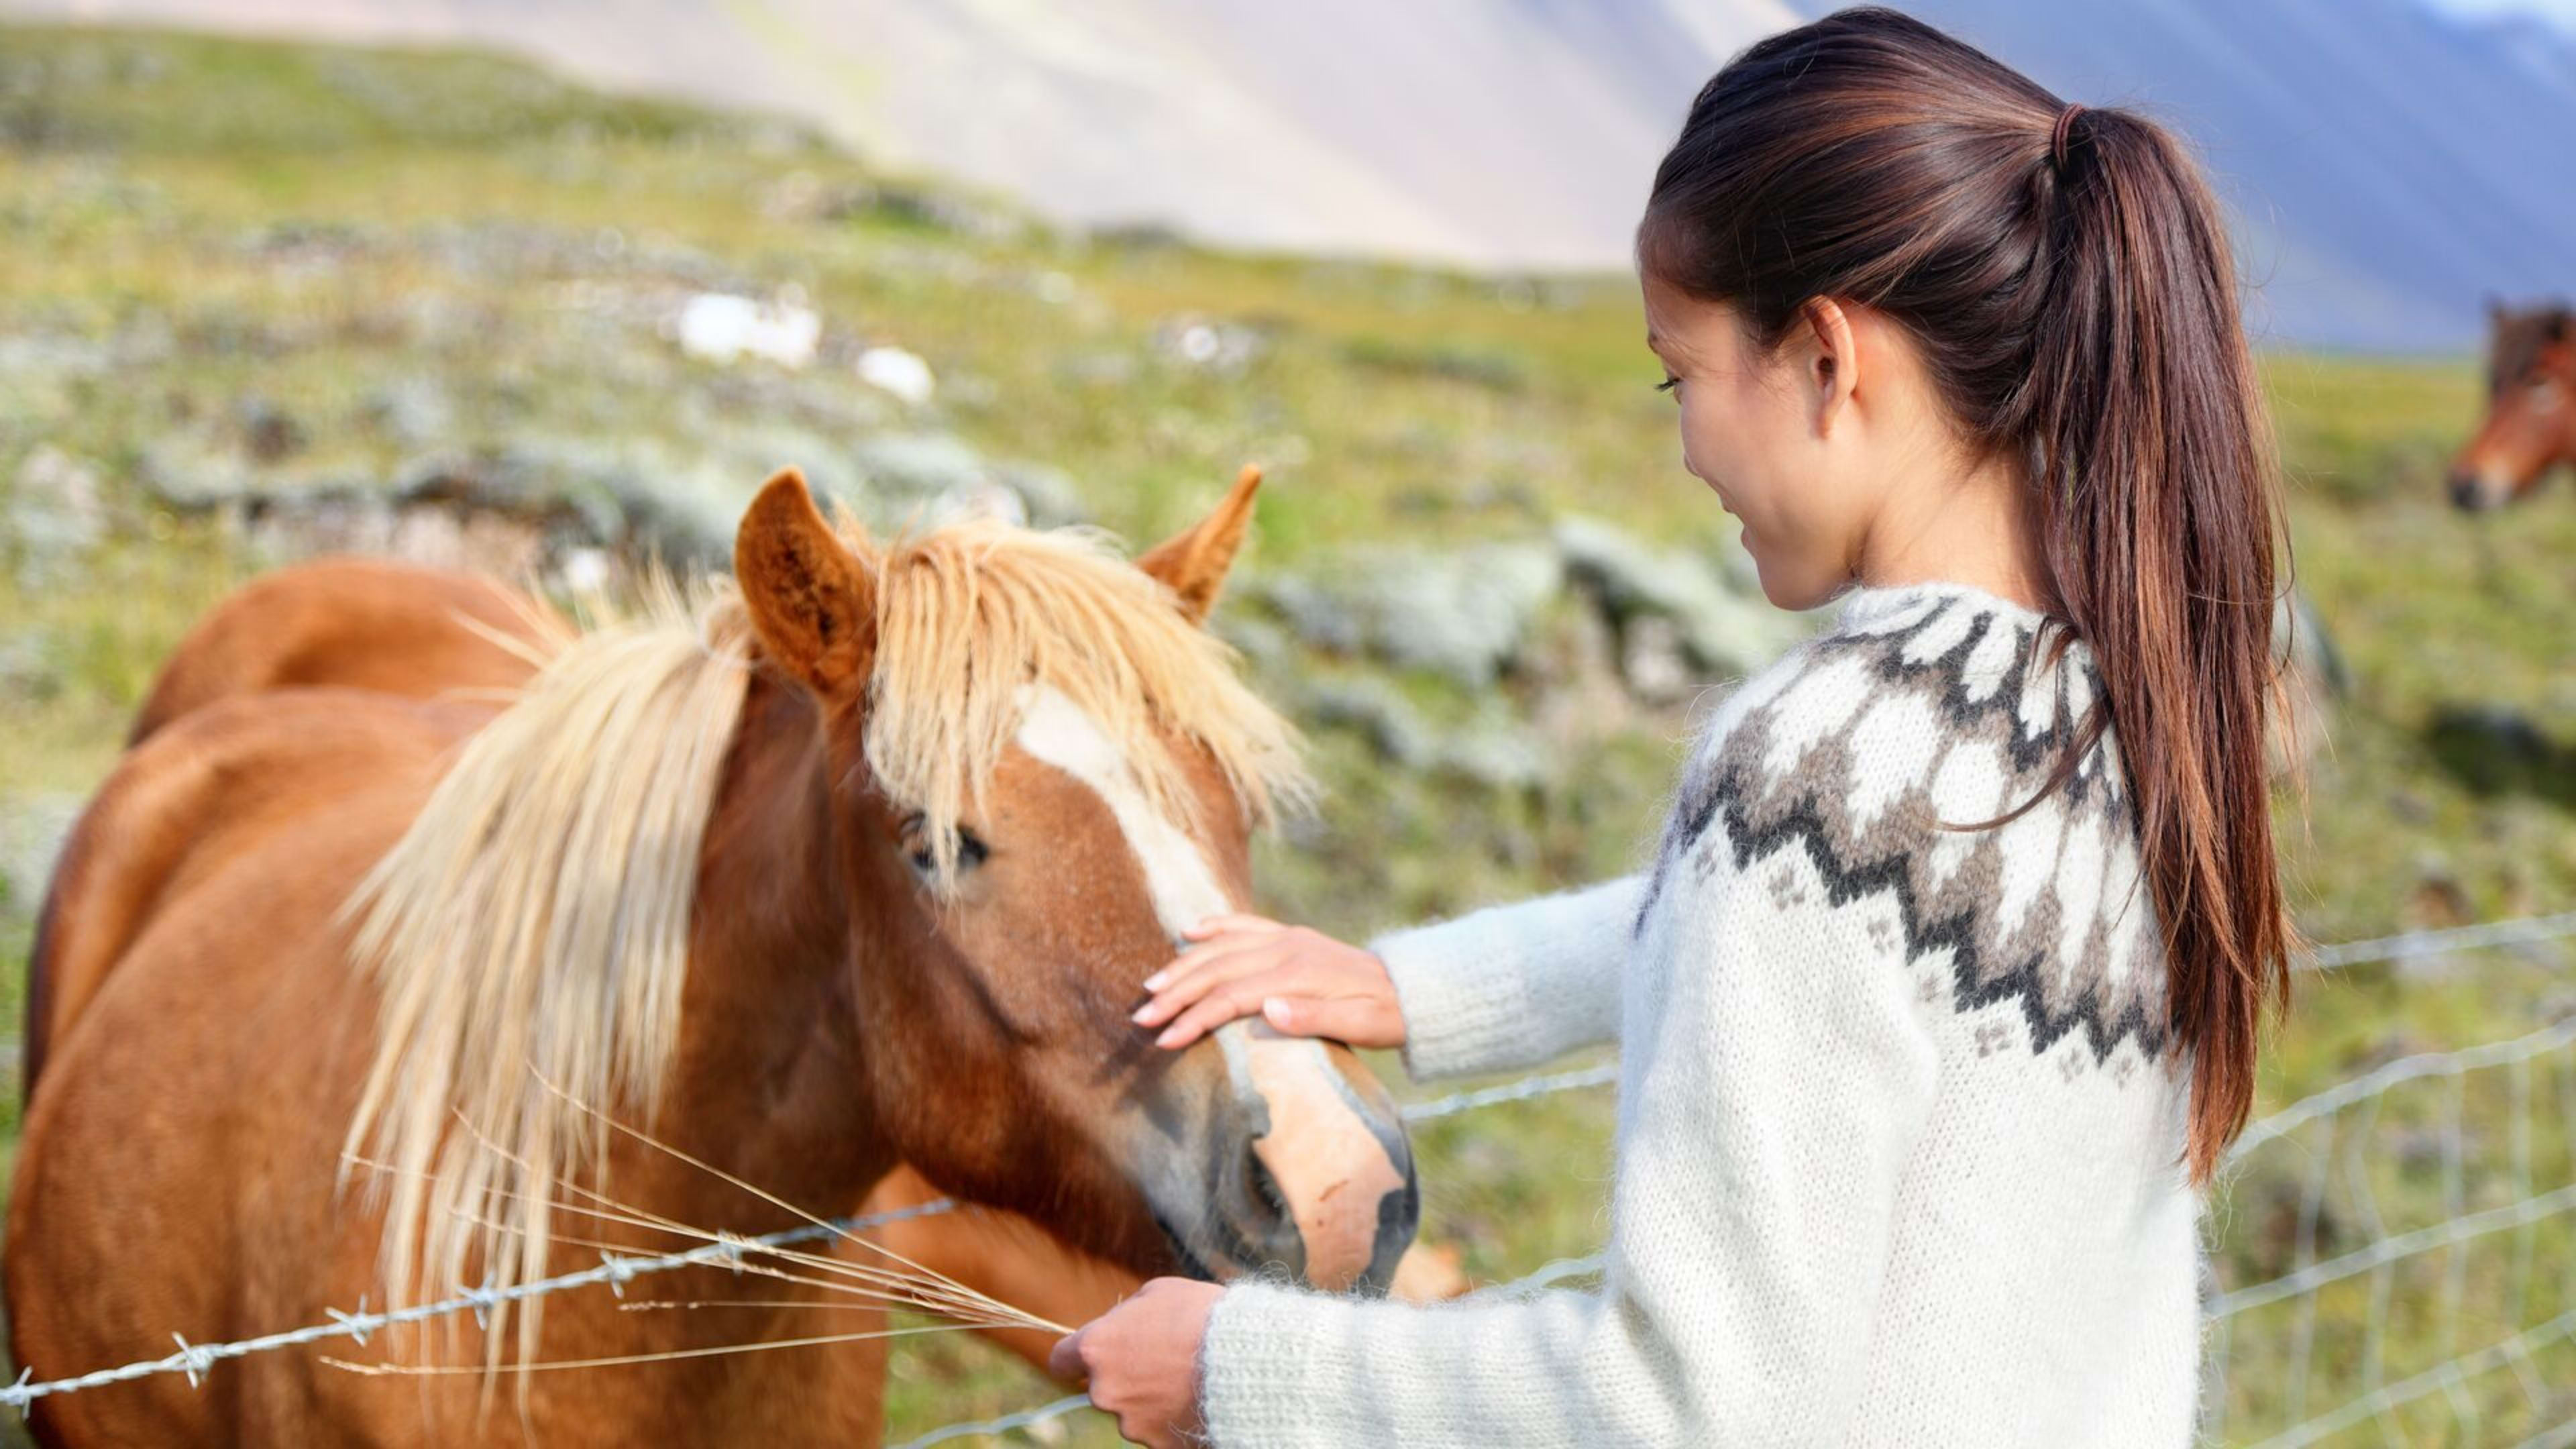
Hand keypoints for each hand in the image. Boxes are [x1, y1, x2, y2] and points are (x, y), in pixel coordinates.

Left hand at [1048, 1277, 1222, 1447]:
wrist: (1245, 1361)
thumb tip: (1122, 1326)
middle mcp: (1104, 1391)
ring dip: (1150, 1398)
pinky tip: (1196, 1398)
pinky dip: (1171, 1418)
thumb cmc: (1201, 1317)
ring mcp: (1131, 1424)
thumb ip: (1128, 1314)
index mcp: (1097, 1348)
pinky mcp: (1158, 1445)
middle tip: (1162, 1360)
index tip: (1088, 1357)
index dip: (1075, 1357)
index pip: (1061, 1360)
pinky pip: (1158, 1429)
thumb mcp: (1159, 1293)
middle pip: (1102, 1387)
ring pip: (1132, 1410)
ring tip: (1188, 1378)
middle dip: (1125, 1376)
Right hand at [1131, 913, 1405, 1051]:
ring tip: (1152, 986)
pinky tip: (1190, 930)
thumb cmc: (1383, 1017)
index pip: (1230, 997)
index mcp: (1297, 975)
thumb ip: (1312, 1019)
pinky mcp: (1292, 935)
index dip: (1194, 1018)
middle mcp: (1286, 949)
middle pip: (1217, 970)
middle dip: (1176, 994)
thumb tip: (1267, 1011)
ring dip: (1184, 964)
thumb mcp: (1358, 1027)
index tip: (1165, 1040)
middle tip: (1141, 1017)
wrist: (1411, 989)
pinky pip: (1246, 924)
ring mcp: (1287, 938)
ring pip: (1223, 947)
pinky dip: (1216, 926)